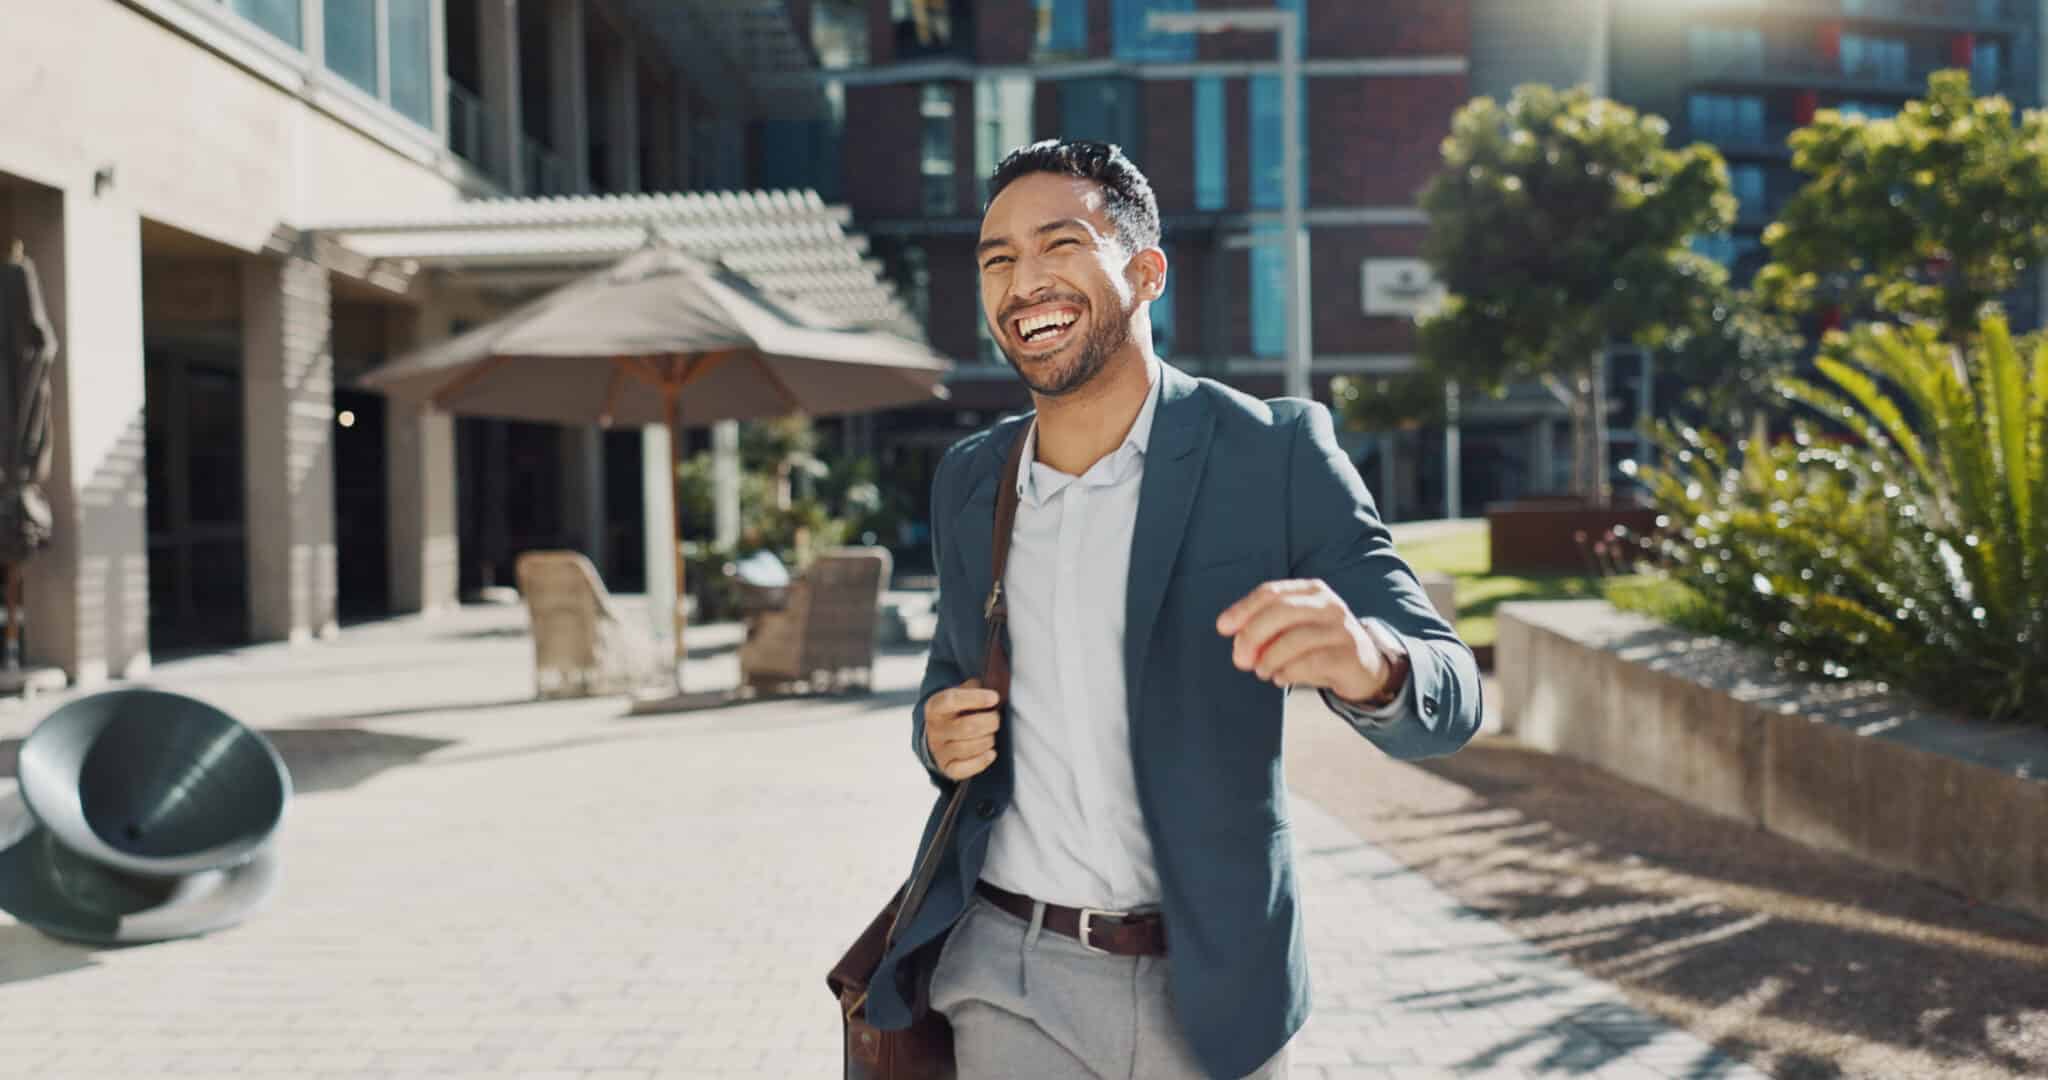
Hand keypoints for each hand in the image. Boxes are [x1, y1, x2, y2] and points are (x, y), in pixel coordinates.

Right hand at [924, 678, 1001, 780]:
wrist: (938, 736)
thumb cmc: (957, 711)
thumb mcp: (961, 693)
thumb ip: (975, 687)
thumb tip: (996, 684)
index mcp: (935, 706)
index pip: (952, 700)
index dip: (976, 698)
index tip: (994, 698)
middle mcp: (934, 729)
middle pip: (967, 727)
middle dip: (990, 722)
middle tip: (996, 719)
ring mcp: (939, 750)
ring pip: (969, 747)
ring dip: (988, 740)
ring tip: (991, 734)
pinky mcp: (946, 767)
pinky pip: (965, 769)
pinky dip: (982, 761)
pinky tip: (991, 752)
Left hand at [1215, 579, 1395, 705]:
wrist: (1364, 667)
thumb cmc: (1318, 645)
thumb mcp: (1292, 629)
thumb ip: (1264, 630)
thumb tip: (1237, 643)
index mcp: (1311, 590)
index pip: (1271, 592)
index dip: (1243, 609)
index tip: (1222, 627)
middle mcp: (1329, 604)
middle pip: (1281, 611)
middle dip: (1252, 635)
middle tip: (1239, 659)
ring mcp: (1342, 629)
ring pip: (1295, 639)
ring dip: (1270, 659)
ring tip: (1262, 671)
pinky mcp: (1349, 655)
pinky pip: (1311, 663)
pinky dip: (1288, 672)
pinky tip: (1281, 678)